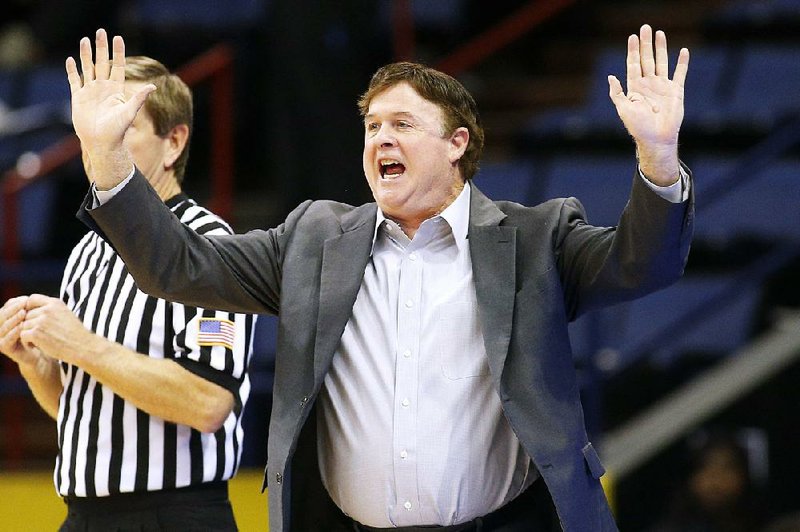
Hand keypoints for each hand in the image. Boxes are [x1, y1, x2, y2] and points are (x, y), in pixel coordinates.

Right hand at [0, 296, 42, 367]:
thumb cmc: (39, 332)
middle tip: (24, 304)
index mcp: (5, 319)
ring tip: (23, 313)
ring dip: (13, 319)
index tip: (26, 298)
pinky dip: (14, 332)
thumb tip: (27, 298)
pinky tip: (22, 327)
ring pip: (4, 326)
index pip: (6, 307)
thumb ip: (28, 309)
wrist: (42, 351)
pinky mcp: (4, 347)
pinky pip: (7, 339)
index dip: (15, 303)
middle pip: (2, 315)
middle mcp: (0, 327)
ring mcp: (0, 338)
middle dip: (13, 309)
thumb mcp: (33, 319)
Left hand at [20, 294, 96, 365]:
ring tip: (40, 341)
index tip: (33, 319)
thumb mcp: (65, 314)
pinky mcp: (36, 333)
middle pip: (26, 314)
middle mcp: (47, 309)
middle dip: (30, 324)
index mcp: (55, 303)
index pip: (32, 299)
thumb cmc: (75, 333)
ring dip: (29, 334)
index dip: (29, 308)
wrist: (83, 347)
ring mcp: (41, 321)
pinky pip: (23, 335)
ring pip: (23, 325)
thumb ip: (50, 309)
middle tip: (39, 334)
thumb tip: (31, 309)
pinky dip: (27, 342)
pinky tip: (37, 346)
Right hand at [65, 28, 154, 188]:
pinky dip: (73, 71)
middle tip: (101, 31)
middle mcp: (103, 88)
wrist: (102, 144)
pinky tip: (71, 60)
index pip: (117, 66)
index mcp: (116, 90)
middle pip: (101, 63)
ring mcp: (90, 92)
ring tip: (85, 40)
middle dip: (101, 48)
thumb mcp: (129, 112)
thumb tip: (153, 87)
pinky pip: (75, 81)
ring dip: (86, 55)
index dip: (118, 53)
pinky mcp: (79, 98)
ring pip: (88, 69)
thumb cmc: (117, 131)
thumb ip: (139, 98)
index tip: (118, 38)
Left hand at [608, 24, 688, 184]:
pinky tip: (683, 51)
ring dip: (661, 48)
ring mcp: (662, 86)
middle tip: (645, 28)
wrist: (656, 139)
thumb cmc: (638, 127)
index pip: (633, 64)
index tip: (632, 37)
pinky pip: (680, 73)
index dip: (632, 50)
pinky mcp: (676, 91)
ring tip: (660, 33)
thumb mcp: (623, 110)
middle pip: (646, 59)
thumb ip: (617, 94)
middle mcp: (648, 84)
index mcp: (635, 87)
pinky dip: (682, 62)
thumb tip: (610, 77)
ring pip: (662, 62)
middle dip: (645, 44)